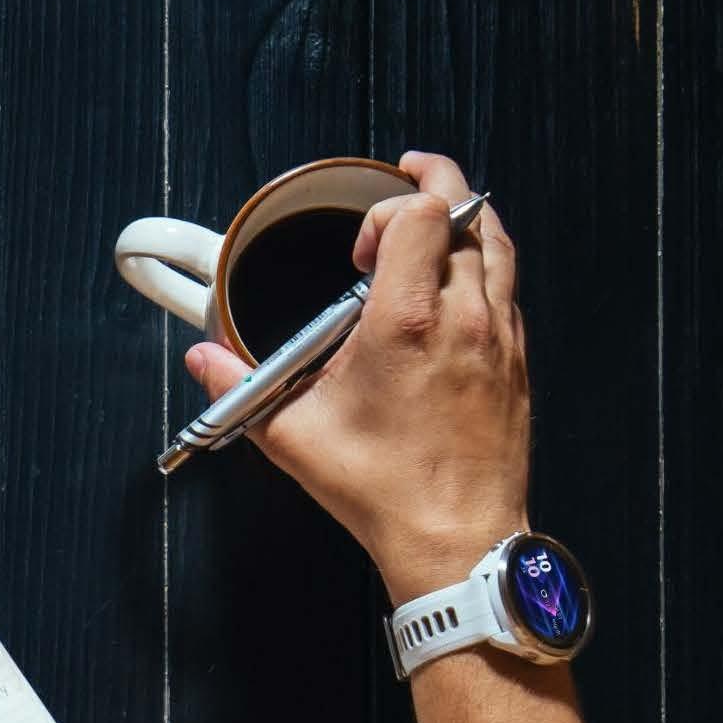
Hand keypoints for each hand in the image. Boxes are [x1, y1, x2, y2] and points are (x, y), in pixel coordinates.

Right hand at [184, 149, 529, 596]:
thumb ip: (241, 387)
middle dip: (432, 191)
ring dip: (464, 223)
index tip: (361, 250)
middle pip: (468, 211)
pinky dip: (483, 267)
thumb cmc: (383, 490)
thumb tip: (205, 361)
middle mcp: (463, 317)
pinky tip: (453, 289)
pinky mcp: (517, 358)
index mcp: (407, 323)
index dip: (388, 210)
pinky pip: (508, 286)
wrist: (454, 536)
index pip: (422, 213)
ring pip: (498, 241)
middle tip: (406, 187)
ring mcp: (499, 335)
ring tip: (432, 226)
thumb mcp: (294, 436)